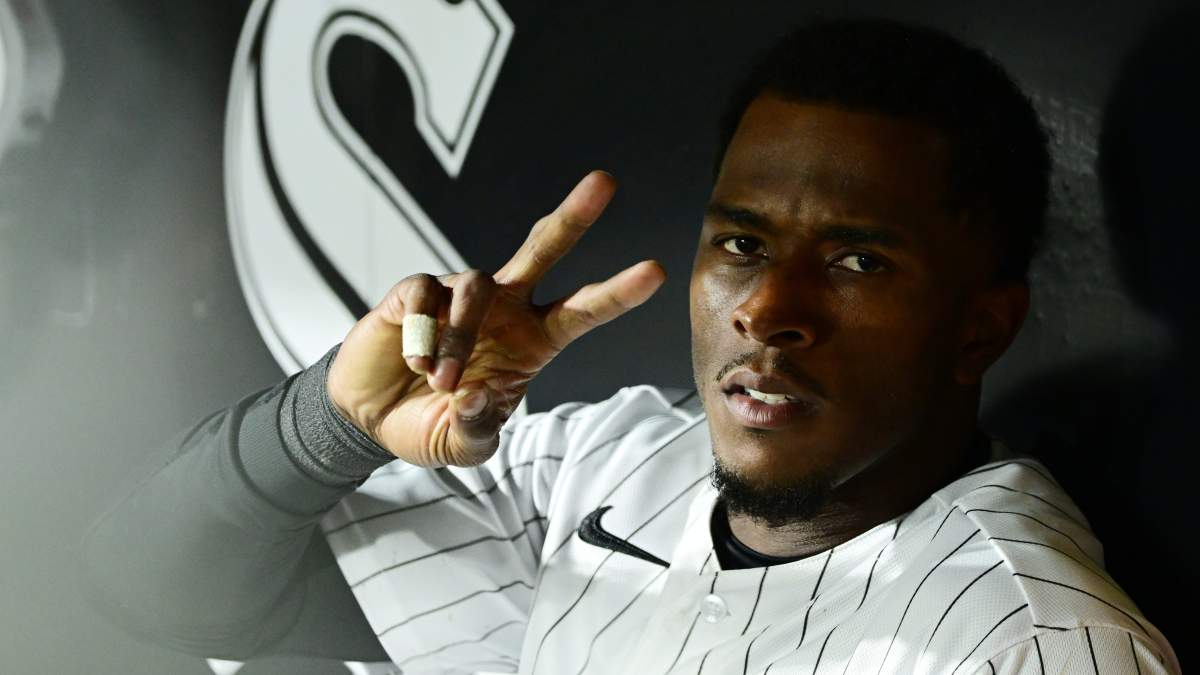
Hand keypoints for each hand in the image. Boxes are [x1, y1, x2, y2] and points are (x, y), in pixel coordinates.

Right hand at [326, 171, 666, 466]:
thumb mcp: (463, 445)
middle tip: (604, 182)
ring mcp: (459, 295)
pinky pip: (425, 295)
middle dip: (573, 217)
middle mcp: (504, 308)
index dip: (617, 292)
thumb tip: (477, 395)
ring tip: (441, 382)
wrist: (370, 419)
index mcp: (533, 341)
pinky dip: (423, 333)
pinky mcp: (415, 292)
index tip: (656, 271)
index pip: (582, 311)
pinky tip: (414, 362)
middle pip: (544, 248)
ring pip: (476, 288)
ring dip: (460, 338)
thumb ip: (476, 429)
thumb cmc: (431, 424)